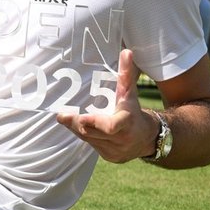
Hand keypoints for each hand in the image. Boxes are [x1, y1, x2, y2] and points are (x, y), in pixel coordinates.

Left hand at [56, 49, 155, 163]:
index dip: (94, 122)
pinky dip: (85, 135)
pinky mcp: (109, 157)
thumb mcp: (130, 93)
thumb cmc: (134, 111)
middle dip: (76, 123)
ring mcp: (115, 151)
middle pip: (92, 133)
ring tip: (66, 118)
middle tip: (62, 115)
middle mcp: (121, 140)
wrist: (147, 138)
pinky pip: (91, 145)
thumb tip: (126, 52)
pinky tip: (78, 126)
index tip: (80, 117)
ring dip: (78, 129)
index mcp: (126, 123)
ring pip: (89, 140)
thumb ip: (126, 74)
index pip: (109, 126)